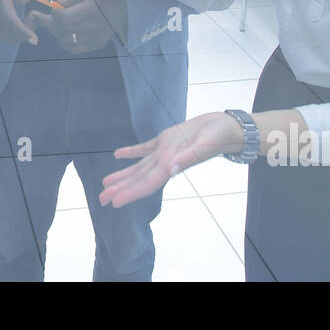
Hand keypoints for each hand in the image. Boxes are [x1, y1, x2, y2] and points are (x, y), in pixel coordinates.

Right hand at [0, 0, 38, 45]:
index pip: (10, 19)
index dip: (22, 31)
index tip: (34, 39)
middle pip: (6, 31)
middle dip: (23, 35)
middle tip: (35, 26)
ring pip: (4, 36)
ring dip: (19, 36)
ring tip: (29, 25)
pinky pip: (2, 35)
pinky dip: (13, 36)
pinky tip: (21, 28)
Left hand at [28, 0, 125, 53]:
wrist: (128, 6)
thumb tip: (57, 1)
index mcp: (93, 11)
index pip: (64, 18)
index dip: (54, 13)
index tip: (53, 5)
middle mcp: (94, 28)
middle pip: (62, 30)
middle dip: (46, 22)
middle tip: (36, 16)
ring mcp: (96, 39)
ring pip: (65, 40)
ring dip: (54, 31)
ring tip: (50, 21)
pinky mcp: (97, 45)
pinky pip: (73, 48)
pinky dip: (63, 40)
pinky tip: (60, 31)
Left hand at [98, 112, 247, 208]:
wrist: (228, 127)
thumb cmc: (220, 136)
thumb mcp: (205, 144)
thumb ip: (189, 157)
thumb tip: (171, 169)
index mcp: (173, 164)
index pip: (147, 183)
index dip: (130, 193)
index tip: (114, 202)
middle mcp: (166, 161)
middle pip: (139, 179)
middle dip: (120, 189)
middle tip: (101, 200)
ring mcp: (165, 151)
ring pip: (139, 166)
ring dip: (123, 175)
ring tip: (105, 184)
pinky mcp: (167, 139)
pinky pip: (145, 148)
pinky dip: (131, 152)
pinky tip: (118, 155)